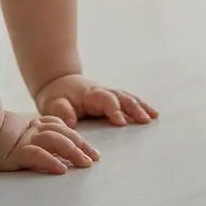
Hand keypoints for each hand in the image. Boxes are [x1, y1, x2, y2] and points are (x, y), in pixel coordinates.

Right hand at [0, 111, 99, 174]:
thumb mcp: (5, 134)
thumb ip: (20, 136)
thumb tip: (33, 146)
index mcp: (28, 126)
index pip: (57, 127)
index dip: (74, 136)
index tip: (88, 148)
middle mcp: (29, 131)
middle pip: (62, 134)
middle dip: (81, 145)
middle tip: (95, 157)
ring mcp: (23, 140)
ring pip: (55, 142)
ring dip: (73, 153)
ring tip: (86, 163)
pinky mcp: (15, 152)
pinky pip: (36, 156)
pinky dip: (50, 162)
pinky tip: (62, 170)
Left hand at [34, 74, 157, 126]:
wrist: (59, 83)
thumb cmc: (56, 96)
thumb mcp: (52, 103)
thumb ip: (61, 112)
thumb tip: (71, 122)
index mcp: (89, 94)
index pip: (105, 99)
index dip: (114, 110)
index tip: (121, 122)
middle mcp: (102, 92)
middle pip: (121, 97)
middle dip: (134, 108)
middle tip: (144, 120)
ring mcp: (109, 94)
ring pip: (128, 97)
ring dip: (141, 106)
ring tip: (153, 117)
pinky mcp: (113, 98)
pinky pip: (129, 100)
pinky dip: (141, 106)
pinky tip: (153, 114)